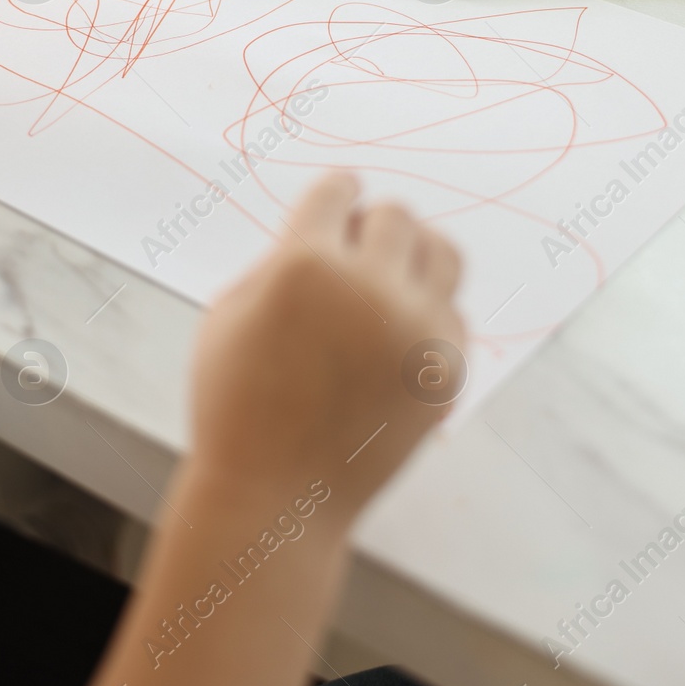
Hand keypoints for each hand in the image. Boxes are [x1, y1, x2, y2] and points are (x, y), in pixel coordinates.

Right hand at [185, 172, 464, 525]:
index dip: (337, 191)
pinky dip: (428, 311)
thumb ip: (280, 258)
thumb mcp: (230, 312)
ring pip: (443, 252)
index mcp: (304, 266)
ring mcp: (416, 332)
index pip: (338, 192)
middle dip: (371, 224)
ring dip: (414, 255)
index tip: (342, 194)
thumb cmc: (238, 404)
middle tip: (354, 245)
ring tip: (389, 276)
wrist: (276, 494)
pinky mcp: (446, 370)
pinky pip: (453, 311)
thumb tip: (329, 226)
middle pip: (396, 215)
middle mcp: (368, 289)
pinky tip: (395, 330)